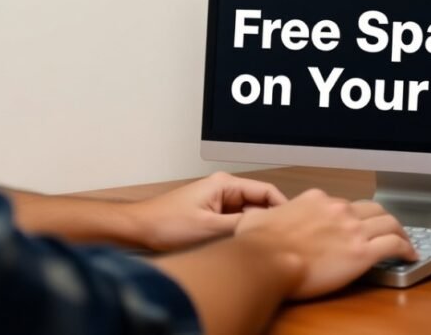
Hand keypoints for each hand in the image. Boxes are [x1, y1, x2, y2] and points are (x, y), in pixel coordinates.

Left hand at [125, 172, 286, 250]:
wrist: (138, 229)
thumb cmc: (166, 224)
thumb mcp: (210, 228)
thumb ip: (241, 226)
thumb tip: (266, 229)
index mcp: (225, 184)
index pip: (266, 191)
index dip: (282, 208)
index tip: (292, 225)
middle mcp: (224, 188)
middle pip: (259, 202)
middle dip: (269, 220)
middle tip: (280, 239)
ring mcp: (218, 200)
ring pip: (248, 213)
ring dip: (254, 227)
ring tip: (263, 244)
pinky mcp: (212, 213)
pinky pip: (236, 220)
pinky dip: (242, 231)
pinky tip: (244, 245)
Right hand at [235, 188, 417, 298]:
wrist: (264, 261)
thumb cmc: (258, 245)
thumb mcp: (257, 219)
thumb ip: (266, 216)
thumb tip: (257, 219)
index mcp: (317, 200)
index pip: (342, 204)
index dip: (350, 216)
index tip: (351, 225)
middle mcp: (338, 210)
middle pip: (371, 208)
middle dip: (381, 218)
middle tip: (385, 228)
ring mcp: (353, 229)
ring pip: (389, 222)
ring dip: (399, 230)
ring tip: (404, 241)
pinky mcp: (362, 252)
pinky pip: (394, 244)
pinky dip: (406, 247)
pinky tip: (409, 254)